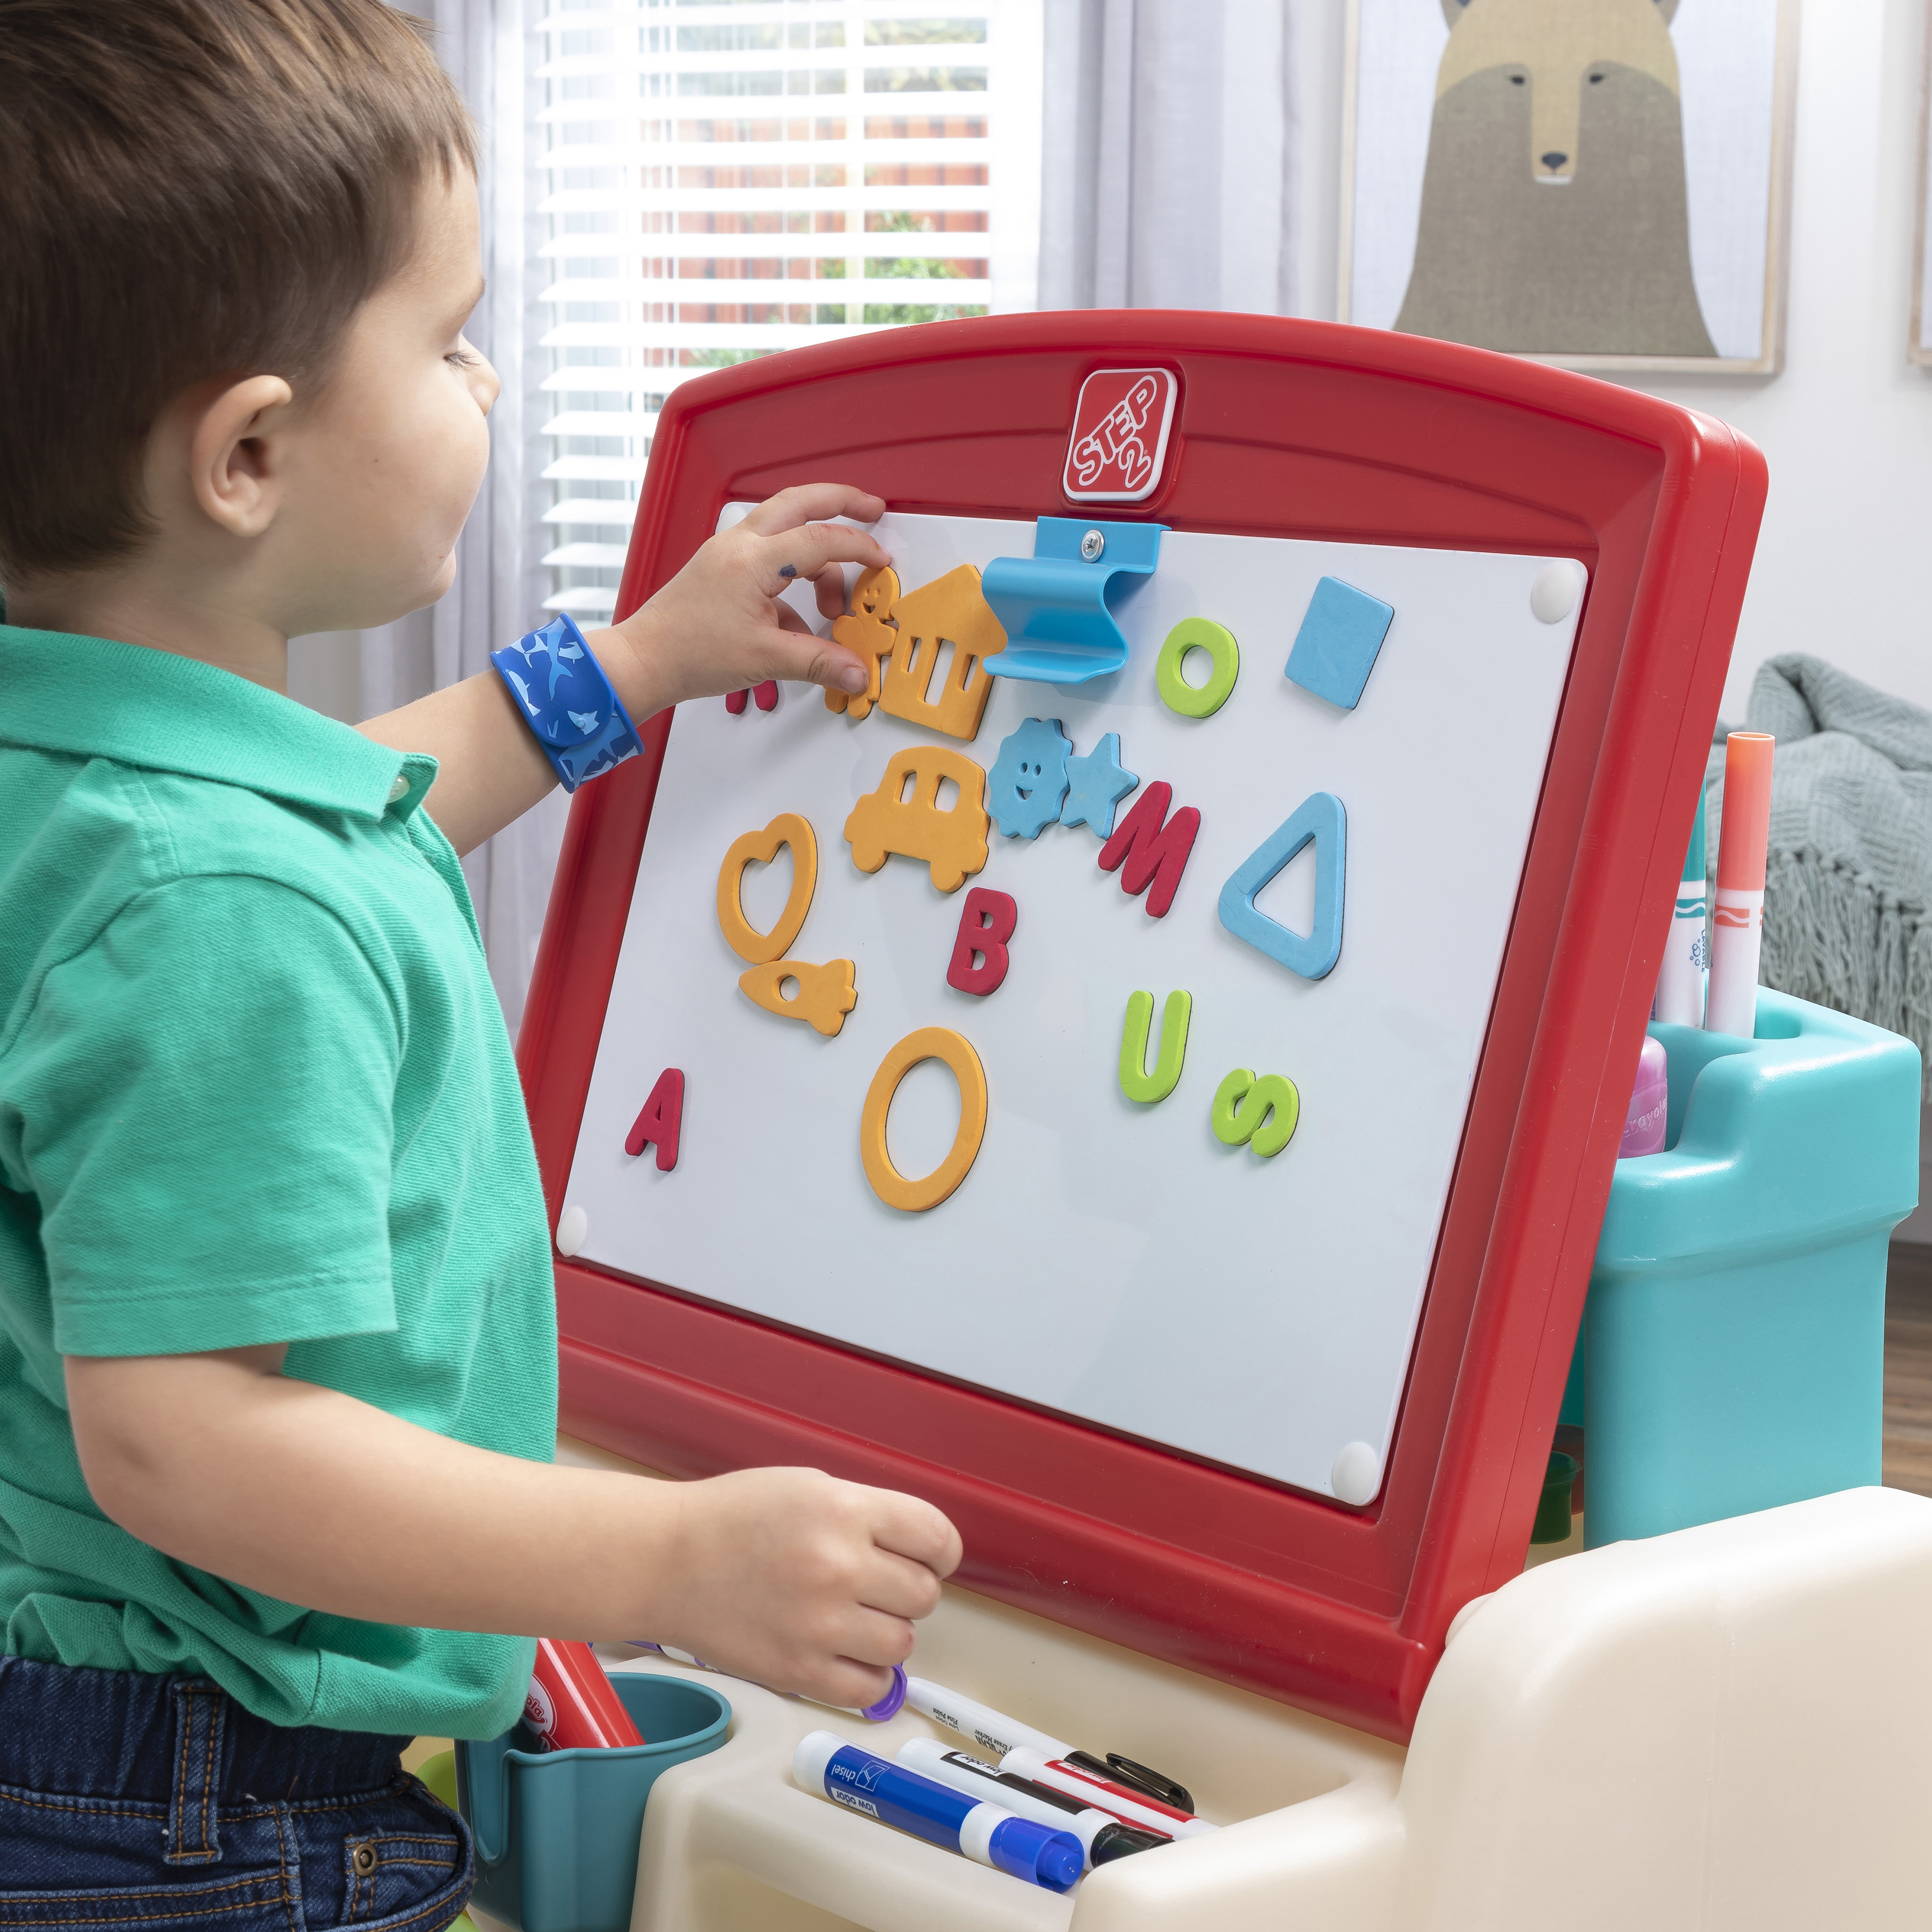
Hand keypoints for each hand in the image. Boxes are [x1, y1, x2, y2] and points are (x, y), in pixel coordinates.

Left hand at [596, 484, 889, 714]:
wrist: (642, 661)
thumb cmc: (688, 653)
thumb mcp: (765, 659)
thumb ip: (818, 662)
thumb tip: (856, 671)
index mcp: (751, 560)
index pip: (820, 539)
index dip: (859, 548)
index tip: (881, 562)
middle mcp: (738, 545)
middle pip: (799, 502)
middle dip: (840, 501)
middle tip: (872, 509)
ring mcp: (727, 552)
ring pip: (784, 529)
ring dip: (816, 556)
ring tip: (832, 604)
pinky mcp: (721, 567)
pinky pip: (769, 560)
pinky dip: (792, 582)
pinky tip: (798, 624)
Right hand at [655, 1466, 961, 1709]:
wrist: (666, 1560)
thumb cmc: (731, 1519)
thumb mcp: (809, 1487)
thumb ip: (867, 1514)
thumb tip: (918, 1549)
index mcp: (843, 1510)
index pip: (935, 1537)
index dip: (941, 1551)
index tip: (933, 1559)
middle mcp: (838, 1566)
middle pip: (924, 1594)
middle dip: (907, 1590)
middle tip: (877, 1586)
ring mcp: (819, 1624)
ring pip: (903, 1643)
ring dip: (888, 1633)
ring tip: (856, 1619)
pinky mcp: (798, 1671)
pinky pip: (869, 1689)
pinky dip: (869, 1677)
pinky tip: (848, 1656)